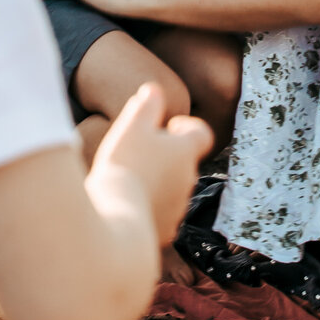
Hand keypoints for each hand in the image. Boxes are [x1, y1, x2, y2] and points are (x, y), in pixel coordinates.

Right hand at [92, 81, 211, 247]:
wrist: (117, 217)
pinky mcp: (166, 231)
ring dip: (157, 181)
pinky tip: (126, 203)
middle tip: (139, 152)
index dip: (188, 127)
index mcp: (185, 152)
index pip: (202, 134)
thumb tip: (154, 89)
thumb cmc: (126, 165)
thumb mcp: (132, 126)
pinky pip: (161, 214)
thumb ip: (146, 105)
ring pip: (173, 189)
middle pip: (184, 162)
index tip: (168, 126)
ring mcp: (179, 208)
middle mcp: (189, 180)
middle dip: (166, 155)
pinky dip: (149, 207)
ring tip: (129, 179)